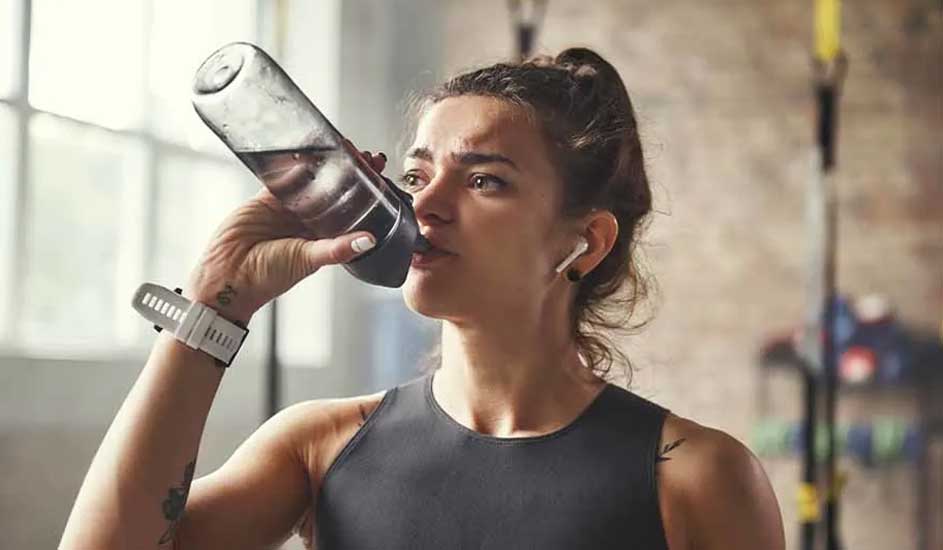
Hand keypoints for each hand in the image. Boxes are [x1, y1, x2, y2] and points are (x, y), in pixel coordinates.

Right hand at [184, 150, 388, 324]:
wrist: (228, 276)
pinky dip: (293, 163)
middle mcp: (308, 222)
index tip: (380, 174)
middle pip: (334, 191)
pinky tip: (307, 149)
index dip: (366, 193)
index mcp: (324, 237)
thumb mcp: (308, 260)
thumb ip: (337, 248)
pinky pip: (282, 176)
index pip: (352, 210)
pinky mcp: (266, 199)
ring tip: (341, 146)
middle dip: (350, 173)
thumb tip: (369, 240)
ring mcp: (287, 209)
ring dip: (325, 164)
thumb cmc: (268, 277)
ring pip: (311, 180)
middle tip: (366, 155)